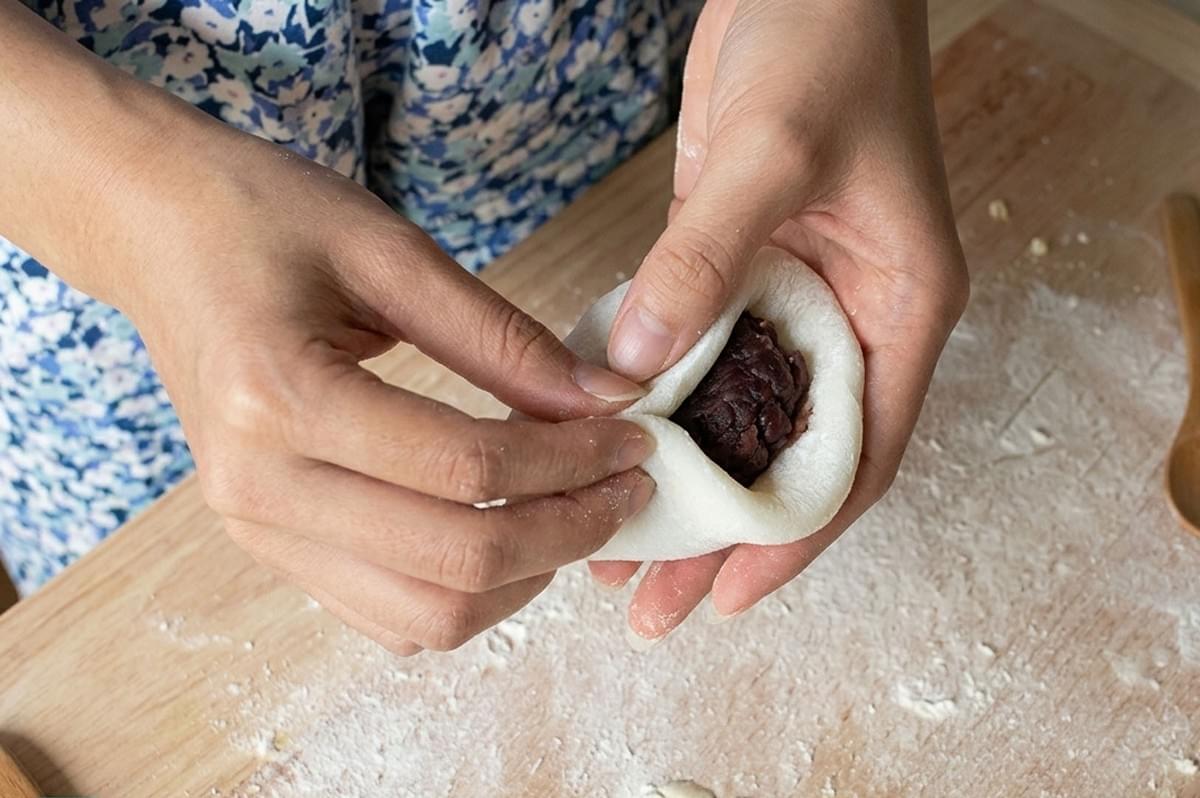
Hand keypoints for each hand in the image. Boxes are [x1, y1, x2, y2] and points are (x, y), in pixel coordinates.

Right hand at [10, 69, 656, 653]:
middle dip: (565, 532)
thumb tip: (608, 401)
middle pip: (452, 563)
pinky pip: (385, 614)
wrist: (156, 233)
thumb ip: (504, 339)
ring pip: (423, 617)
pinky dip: (464, 594)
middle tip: (628, 488)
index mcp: (279, 397)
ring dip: (522, 580)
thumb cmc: (264, 218)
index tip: (635, 438)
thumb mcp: (392, 254)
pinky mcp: (266, 543)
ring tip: (578, 514)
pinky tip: (509, 534)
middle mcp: (256, 488)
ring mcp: (254, 529)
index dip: (571, 461)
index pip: (465, 468)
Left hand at [593, 0, 967, 642]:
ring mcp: (788, 293)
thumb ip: (705, 261)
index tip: (729, 595)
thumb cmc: (827, 42)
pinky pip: (693, 351)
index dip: (795, 535)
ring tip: (608, 543)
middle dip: (721, 531)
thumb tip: (632, 368)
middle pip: (786, 454)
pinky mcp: (733, 265)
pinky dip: (651, 399)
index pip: (854, 455)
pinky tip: (597, 439)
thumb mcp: (773, 153)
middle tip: (650, 601)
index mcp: (899, 306)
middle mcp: (849, 315)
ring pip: (734, 413)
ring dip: (678, 475)